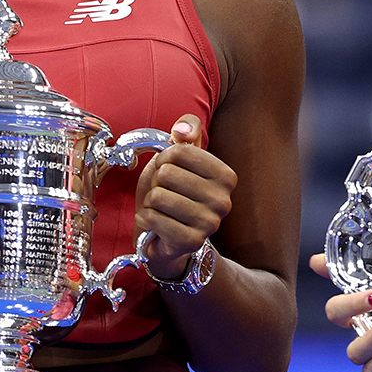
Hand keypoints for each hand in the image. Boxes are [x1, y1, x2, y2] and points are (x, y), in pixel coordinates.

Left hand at [135, 114, 235, 277]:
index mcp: (226, 176)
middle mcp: (223, 200)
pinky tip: (153, 221)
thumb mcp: (179, 158)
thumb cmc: (173, 193)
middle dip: (156, 182)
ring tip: (160, 207)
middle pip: (167, 173)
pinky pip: (153, 218)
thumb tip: (183, 130)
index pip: (180, 150)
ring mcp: (209, 223)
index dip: (164, 158)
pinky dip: (145, 217)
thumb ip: (186, 133)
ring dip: (151, 201)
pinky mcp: (191, 242)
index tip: (168, 170)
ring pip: (158, 196)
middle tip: (164, 192)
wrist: (167, 237)